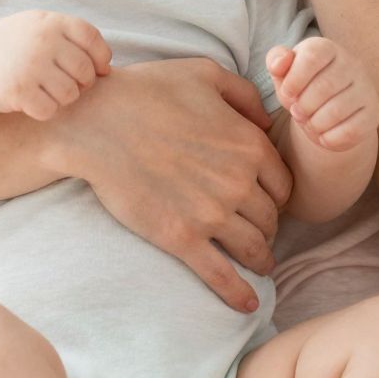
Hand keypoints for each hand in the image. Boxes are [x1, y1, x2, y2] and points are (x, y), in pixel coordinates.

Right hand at [0, 11, 111, 119]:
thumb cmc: (19, 45)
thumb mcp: (43, 26)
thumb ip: (73, 38)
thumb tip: (106, 69)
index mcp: (53, 22)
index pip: (92, 39)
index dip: (100, 58)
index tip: (96, 69)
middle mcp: (43, 41)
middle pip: (85, 71)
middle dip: (81, 83)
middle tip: (64, 82)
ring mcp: (30, 65)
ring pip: (70, 94)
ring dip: (63, 98)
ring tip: (47, 90)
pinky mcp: (18, 90)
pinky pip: (50, 110)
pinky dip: (45, 110)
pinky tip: (33, 100)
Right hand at [52, 57, 292, 309]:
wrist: (96, 123)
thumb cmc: (146, 91)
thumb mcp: (203, 73)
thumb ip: (244, 95)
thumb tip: (267, 121)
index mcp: (248, 144)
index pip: (283, 185)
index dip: (277, 196)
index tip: (266, 202)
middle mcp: (238, 182)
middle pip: (270, 219)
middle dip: (268, 228)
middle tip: (259, 232)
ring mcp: (211, 214)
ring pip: (254, 248)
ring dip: (261, 259)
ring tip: (259, 264)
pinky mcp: (181, 238)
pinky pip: (221, 275)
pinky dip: (239, 294)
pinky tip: (249, 304)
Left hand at [266, 38, 378, 149]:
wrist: (327, 112)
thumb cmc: (302, 88)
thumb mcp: (284, 74)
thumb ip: (276, 62)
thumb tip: (279, 64)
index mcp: (328, 48)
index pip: (313, 56)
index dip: (294, 79)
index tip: (287, 93)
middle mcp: (352, 64)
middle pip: (325, 86)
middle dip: (303, 106)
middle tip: (297, 112)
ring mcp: (366, 88)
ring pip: (337, 111)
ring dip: (315, 123)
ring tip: (309, 122)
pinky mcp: (373, 113)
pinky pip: (351, 131)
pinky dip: (330, 139)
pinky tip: (323, 135)